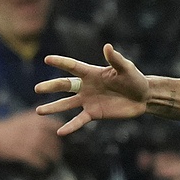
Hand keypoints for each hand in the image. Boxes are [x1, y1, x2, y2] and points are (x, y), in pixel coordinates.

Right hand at [0, 111, 60, 168]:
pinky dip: (41, 164)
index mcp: (37, 120)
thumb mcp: (25, 118)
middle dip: (57, 149)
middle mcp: (35, 130)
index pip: (56, 125)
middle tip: (58, 153)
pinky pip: (38, 160)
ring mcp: (30, 141)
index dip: (60, 133)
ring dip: (52, 158)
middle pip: (54, 141)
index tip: (62, 139)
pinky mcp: (23, 152)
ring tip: (53, 161)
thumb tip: (57, 125)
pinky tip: (42, 166)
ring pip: (48, 152)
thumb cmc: (10, 128)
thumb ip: (40, 121)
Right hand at [34, 43, 149, 134]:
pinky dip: (70, 126)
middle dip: (51, 87)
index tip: (47, 59)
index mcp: (92, 73)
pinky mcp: (94, 113)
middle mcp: (86, 86)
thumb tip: (108, 47)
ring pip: (67, 104)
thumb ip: (115, 59)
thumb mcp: (126, 68)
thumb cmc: (134, 79)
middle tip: (37, 88)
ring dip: (53, 108)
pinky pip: (79, 120)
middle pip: (65, 86)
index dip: (61, 62)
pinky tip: (59, 132)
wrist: (142, 97)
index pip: (73, 66)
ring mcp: (88, 100)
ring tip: (39, 111)